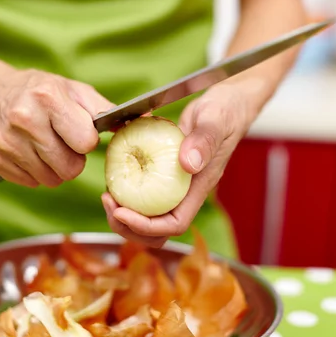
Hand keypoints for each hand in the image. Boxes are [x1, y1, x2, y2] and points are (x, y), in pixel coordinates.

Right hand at [0, 65, 112, 187]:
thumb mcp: (74, 91)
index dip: (87, 141)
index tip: (80, 132)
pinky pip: (30, 182)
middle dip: (73, 159)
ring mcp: (5, 141)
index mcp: (48, 97)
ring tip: (46, 146)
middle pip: (69, 168)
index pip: (86, 142)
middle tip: (63, 142)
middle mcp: (24, 119)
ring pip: (50, 180)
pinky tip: (29, 151)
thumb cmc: (41, 92)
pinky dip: (34, 172)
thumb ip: (107, 110)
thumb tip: (141, 123)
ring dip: (54, 168)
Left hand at [101, 79, 260, 246]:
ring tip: (107, 194)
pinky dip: (126, 193)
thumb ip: (204, 141)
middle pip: (158, 231)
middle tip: (108, 202)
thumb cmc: (225, 111)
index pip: (173, 224)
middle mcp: (187, 192)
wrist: (228, 104)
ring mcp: (176, 185)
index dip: (145, 226)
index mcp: (199, 187)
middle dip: (128, 226)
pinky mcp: (165, 174)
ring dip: (124, 214)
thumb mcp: (215, 120)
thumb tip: (188, 163)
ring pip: (149, 217)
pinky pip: (145, 195)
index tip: (120, 211)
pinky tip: (114, 176)